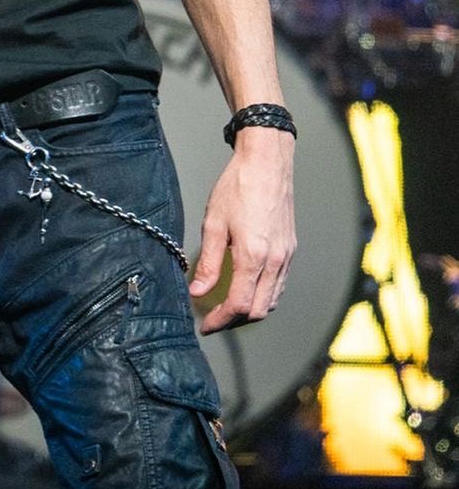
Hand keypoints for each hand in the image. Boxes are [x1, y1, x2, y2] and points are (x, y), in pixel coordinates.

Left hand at [189, 128, 295, 333]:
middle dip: (234, 321)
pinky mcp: (291, 250)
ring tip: (227, 308)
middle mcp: (275, 261)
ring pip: (272, 301)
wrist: (267, 163)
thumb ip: (207, 262)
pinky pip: (279, 286)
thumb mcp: (213, 223)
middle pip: (258, 310)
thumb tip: (197, 292)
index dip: (219, 320)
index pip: (238, 305)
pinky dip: (264, 296)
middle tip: (213, 319)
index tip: (204, 325)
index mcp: (254, 256)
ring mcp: (287, 257)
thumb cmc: (238, 187)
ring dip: (250, 311)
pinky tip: (248, 289)